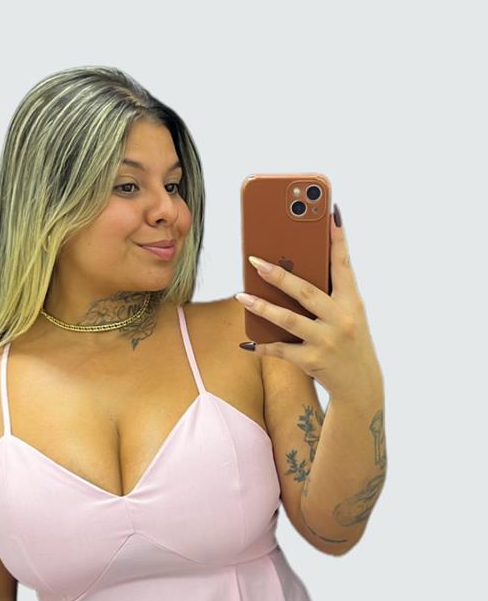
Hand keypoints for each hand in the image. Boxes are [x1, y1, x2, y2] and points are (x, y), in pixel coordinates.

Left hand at [235, 210, 381, 400]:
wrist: (361, 385)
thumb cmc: (349, 341)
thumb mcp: (348, 315)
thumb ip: (328, 293)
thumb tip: (293, 269)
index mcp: (351, 302)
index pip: (343, 265)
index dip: (337, 240)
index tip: (330, 214)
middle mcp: (341, 319)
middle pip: (306, 292)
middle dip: (279, 275)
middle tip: (255, 261)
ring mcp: (327, 341)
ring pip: (288, 320)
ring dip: (261, 307)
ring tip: (240, 295)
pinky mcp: (313, 361)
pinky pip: (281, 350)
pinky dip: (263, 346)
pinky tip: (247, 341)